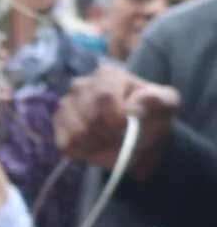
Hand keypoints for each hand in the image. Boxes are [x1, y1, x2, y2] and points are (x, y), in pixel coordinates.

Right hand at [54, 67, 176, 176]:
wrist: (140, 136)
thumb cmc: (152, 116)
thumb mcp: (168, 104)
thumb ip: (161, 99)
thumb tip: (142, 102)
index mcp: (107, 75)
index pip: (104, 96)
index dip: (116, 118)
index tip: (128, 127)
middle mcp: (80, 86)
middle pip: (89, 117)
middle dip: (109, 133)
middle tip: (122, 135)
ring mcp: (66, 106)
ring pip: (77, 132)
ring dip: (99, 143)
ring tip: (111, 140)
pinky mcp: (58, 126)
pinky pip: (67, 144)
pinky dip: (86, 151)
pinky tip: (97, 145)